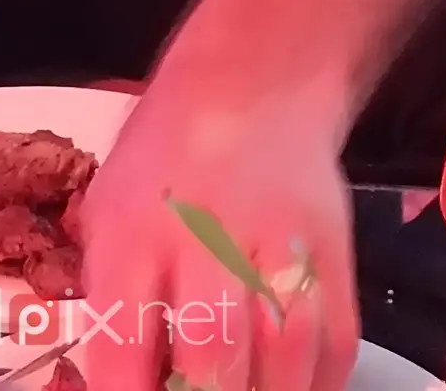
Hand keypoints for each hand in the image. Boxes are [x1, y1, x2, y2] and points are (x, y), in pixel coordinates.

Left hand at [82, 56, 357, 390]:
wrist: (254, 84)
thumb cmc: (166, 159)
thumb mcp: (110, 208)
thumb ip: (112, 297)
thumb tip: (122, 384)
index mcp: (135, 225)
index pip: (124, 338)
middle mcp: (207, 231)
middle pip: (213, 350)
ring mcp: (278, 238)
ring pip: (284, 352)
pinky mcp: (334, 246)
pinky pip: (335, 339)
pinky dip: (316, 381)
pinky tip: (290, 385)